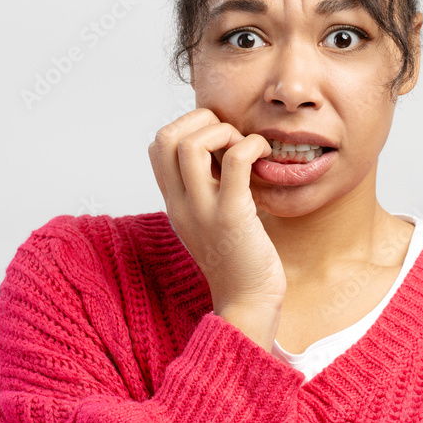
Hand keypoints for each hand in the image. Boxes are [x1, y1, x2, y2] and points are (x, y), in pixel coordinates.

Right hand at [148, 108, 286, 314]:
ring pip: (191, 144)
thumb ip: (206, 185)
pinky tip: (265, 155)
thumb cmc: (239, 256)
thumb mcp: (209, 216)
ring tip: (247, 147)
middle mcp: (180, 203)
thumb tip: (221, 146)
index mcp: (174, 201)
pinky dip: (252, 144)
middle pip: (165, 137)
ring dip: (224, 131)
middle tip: (231, 137)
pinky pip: (236, 161)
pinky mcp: (233, 216)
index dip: (187, 126)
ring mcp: (203, 210)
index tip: (218, 139)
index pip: (157, 145)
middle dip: (201, 120)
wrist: (248, 302)